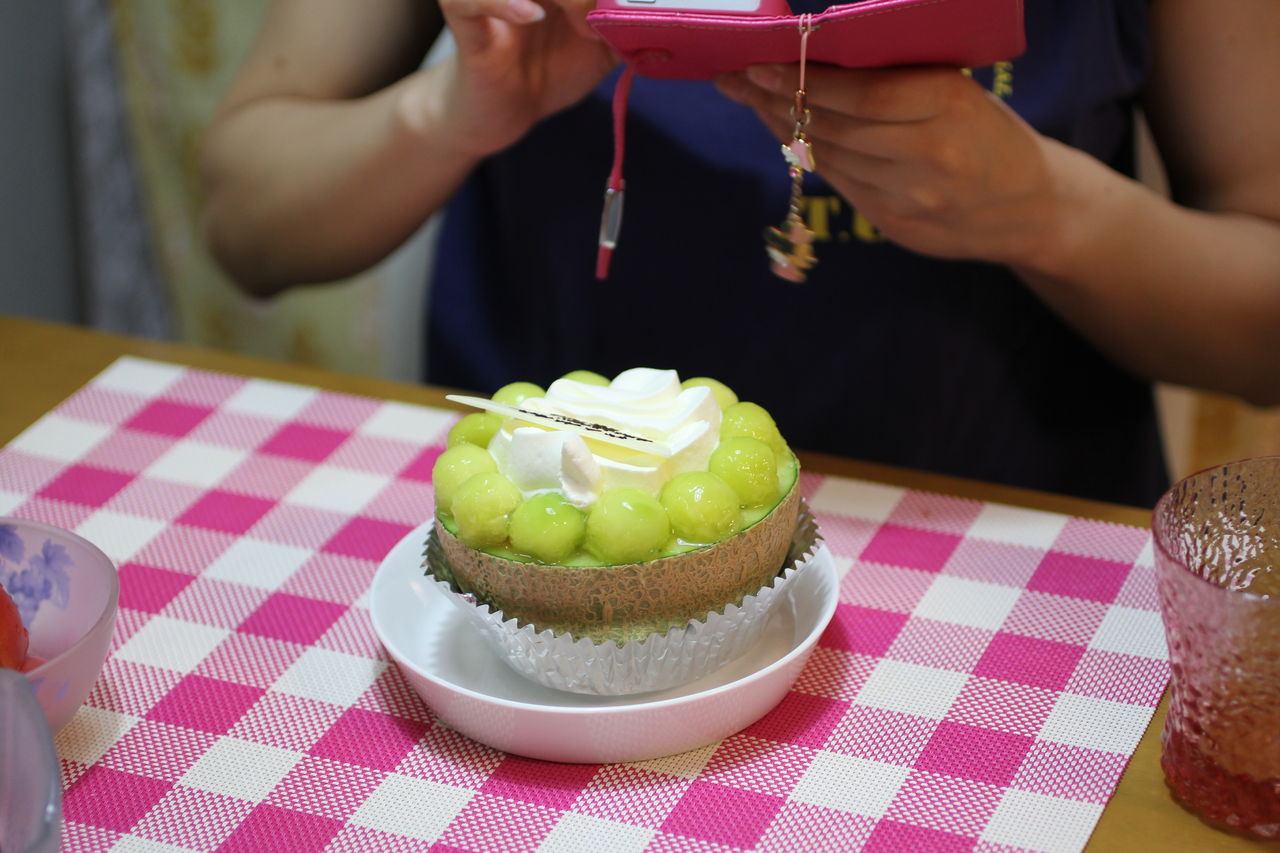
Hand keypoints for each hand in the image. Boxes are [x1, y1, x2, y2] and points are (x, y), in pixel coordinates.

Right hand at [405, 0, 618, 157]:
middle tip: (606, 23)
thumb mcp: (600, 51)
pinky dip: (503, 2)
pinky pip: (468, 0)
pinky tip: (532, 15)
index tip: (637, 4)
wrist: (503, 112)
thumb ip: (627, 29)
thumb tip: (663, 21)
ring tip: (582, 29)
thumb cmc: (547, 72)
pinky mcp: (463, 17)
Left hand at [716, 63, 1064, 266]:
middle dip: (775, 101)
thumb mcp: (959, 92)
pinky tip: (790, 135)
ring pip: (830, 157)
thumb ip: (899, 80)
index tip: (759, 64)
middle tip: (736, 81)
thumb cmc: (987, 134)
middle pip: (834, 126)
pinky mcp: (896, 225)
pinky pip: (840, 184)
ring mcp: (911, 197)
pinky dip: (810, 156)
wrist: (1030, 207)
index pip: (861, 93)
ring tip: (755, 102)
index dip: (803, 80)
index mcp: (949, 105)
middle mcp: (929, 154)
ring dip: (784, 128)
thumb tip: (819, 59)